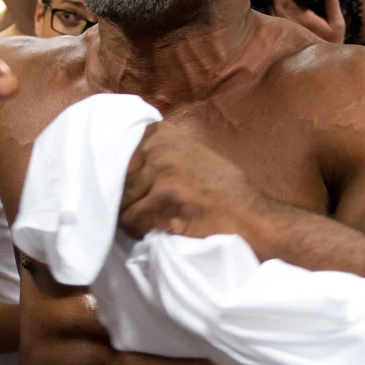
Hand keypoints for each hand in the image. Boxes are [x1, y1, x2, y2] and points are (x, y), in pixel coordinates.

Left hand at [119, 121, 266, 240]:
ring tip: (155, 220)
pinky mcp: (164, 201)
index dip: (118, 178)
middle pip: (116, 181)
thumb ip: (154, 154)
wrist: (251, 217)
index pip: (114, 155)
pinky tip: (159, 230)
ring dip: (133, 217)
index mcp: (160, 133)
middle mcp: (158, 148)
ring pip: (122, 203)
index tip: (129, 189)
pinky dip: (141, 231)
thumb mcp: (186, 155)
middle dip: (126, 199)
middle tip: (146, 210)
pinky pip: (132, 222)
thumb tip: (114, 167)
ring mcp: (162, 173)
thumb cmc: (220, 190)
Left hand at [272, 0, 345, 43]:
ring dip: (274, 0)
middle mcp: (290, 24)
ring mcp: (285, 29)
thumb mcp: (337, 23)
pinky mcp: (283, 32)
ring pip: (273, 11)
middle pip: (277, 4)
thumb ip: (333, 3)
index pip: (286, 1)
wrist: (324, 60)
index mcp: (303, 20)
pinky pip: (274, 17)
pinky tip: (279, 3)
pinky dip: (274, 9)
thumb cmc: (333, 40)